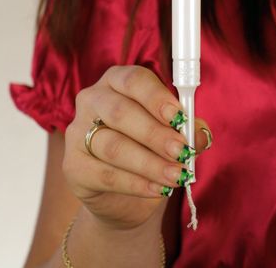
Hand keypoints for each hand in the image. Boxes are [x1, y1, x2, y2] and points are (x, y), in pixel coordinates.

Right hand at [63, 65, 211, 230]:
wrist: (124, 194)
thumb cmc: (151, 150)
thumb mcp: (173, 135)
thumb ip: (187, 130)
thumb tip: (201, 135)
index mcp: (119, 82)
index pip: (134, 80)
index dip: (156, 97)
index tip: (179, 116)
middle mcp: (93, 100)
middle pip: (121, 113)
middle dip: (156, 134)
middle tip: (182, 151)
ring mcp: (78, 132)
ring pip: (114, 146)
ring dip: (150, 163)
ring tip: (177, 175)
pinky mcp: (73, 166)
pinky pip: (106, 175)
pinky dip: (136, 184)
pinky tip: (158, 189)